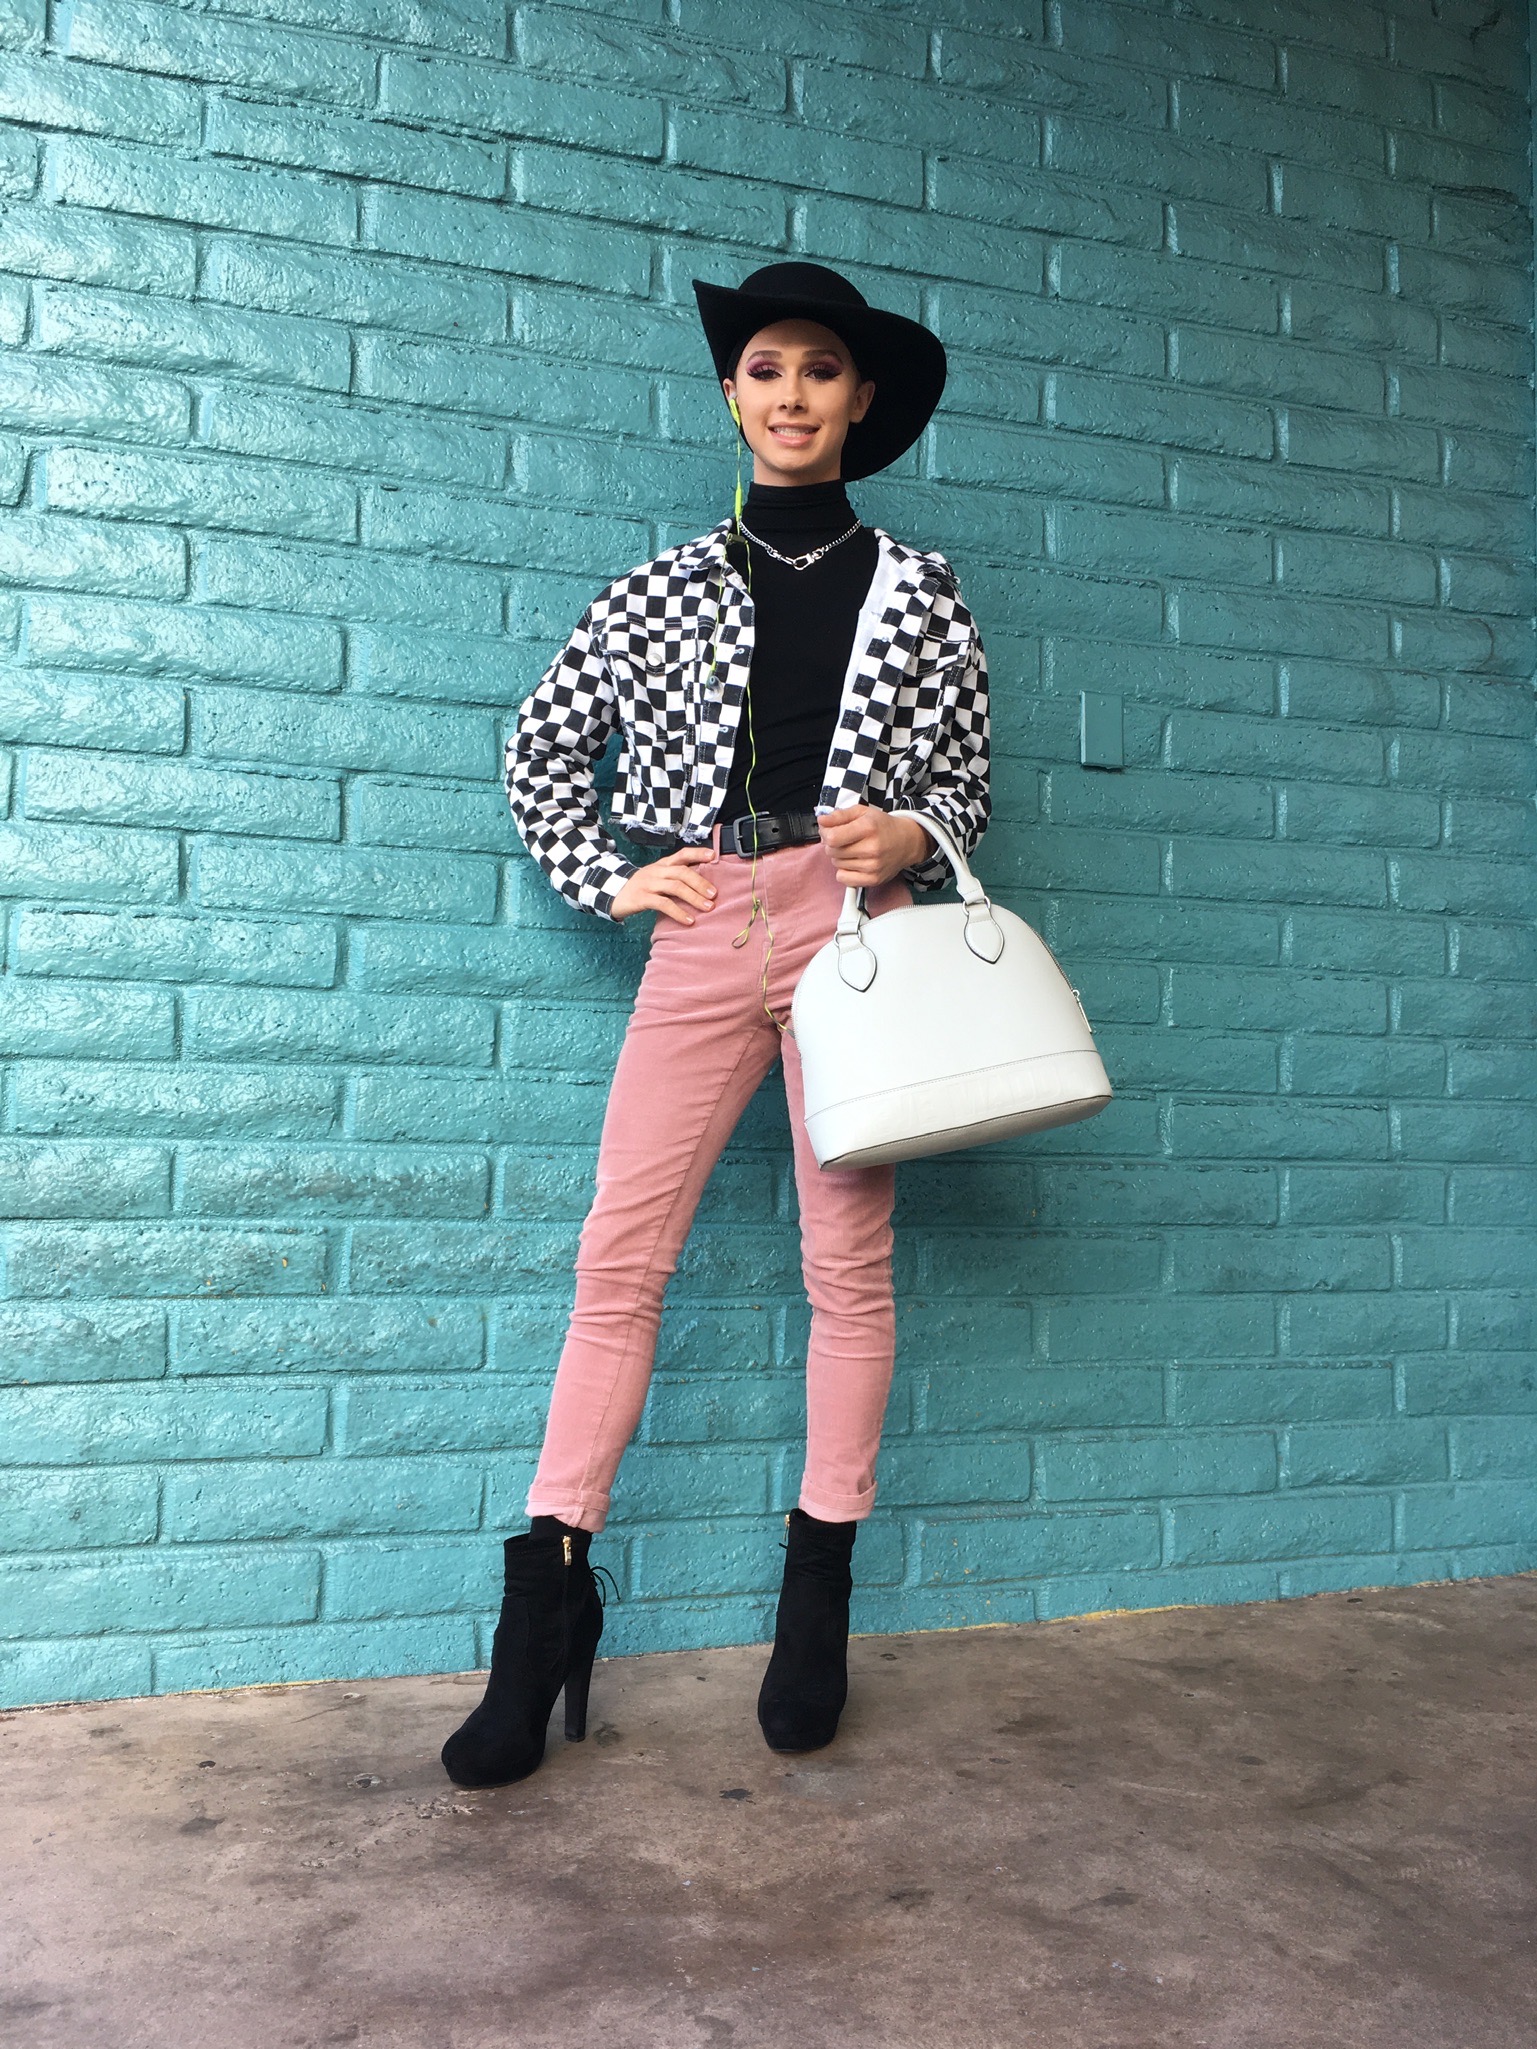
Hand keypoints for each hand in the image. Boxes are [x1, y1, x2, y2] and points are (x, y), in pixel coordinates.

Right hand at [611, 845, 718, 924]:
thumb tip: (702, 883)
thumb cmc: (640, 887)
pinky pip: (663, 904)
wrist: (612, 893)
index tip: (713, 856)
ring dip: (694, 897)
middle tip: (714, 894)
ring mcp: (648, 884)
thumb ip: (674, 877)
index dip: (697, 853)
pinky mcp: (642, 898)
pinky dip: (678, 912)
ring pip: (675, 887)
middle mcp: (656, 871)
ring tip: (708, 908)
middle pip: (682, 872)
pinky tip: (689, 920)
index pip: (682, 854)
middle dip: (700, 882)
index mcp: (662, 864)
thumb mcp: (657, 877)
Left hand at [817, 805, 932, 887]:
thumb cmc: (882, 826)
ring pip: (837, 864)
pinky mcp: (873, 879)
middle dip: (833, 845)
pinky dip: (844, 871)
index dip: (826, 834)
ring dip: (840, 857)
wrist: (907, 842)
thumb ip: (839, 815)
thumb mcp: (862, 812)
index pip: (832, 838)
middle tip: (844, 840)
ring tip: (853, 850)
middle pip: (832, 852)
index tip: (830, 831)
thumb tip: (821, 821)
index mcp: (868, 828)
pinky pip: (843, 879)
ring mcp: (873, 866)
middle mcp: (871, 848)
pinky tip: (854, 863)